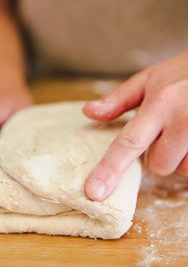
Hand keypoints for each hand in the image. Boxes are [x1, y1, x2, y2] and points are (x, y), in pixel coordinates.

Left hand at [83, 52, 187, 200]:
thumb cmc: (184, 73)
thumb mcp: (150, 78)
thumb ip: (118, 99)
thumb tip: (88, 112)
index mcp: (160, 105)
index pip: (129, 143)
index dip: (109, 170)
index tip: (94, 192)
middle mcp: (183, 121)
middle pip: (158, 165)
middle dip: (159, 153)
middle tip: (167, 130)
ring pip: (181, 169)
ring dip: (180, 156)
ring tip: (185, 130)